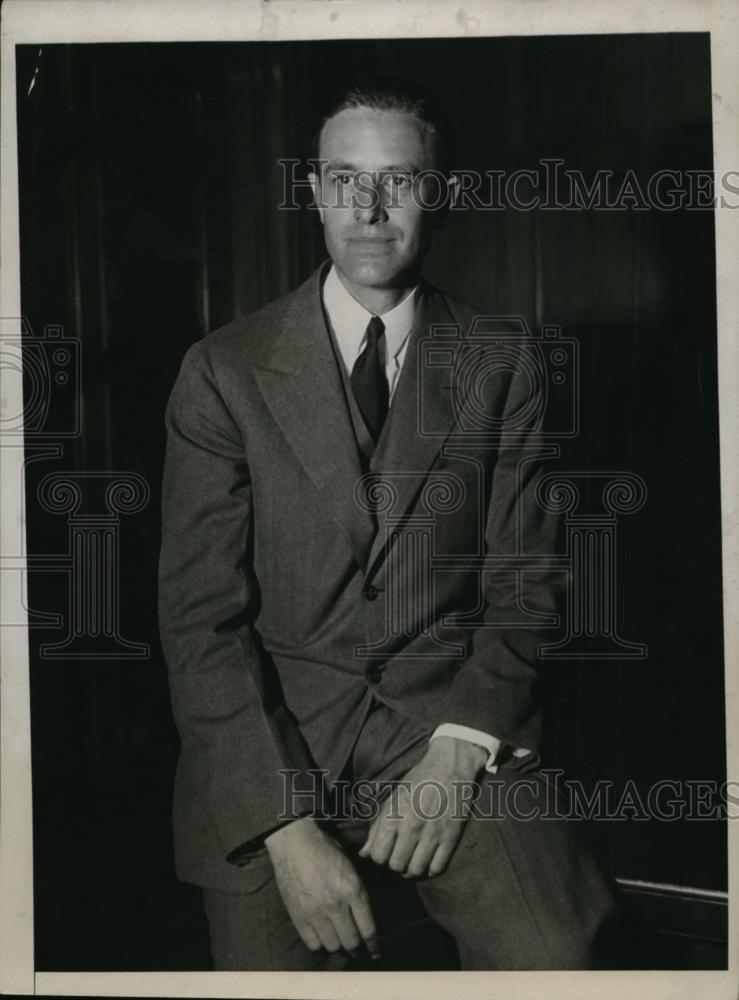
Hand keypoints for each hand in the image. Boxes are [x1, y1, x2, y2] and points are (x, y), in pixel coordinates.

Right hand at [265, 816, 380, 960]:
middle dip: (357, 949)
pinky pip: (313, 943)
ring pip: (333, 946)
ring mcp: (316, 913)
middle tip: (357, 949)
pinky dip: (319, 944)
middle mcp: (336, 905)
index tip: (375, 951)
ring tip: (339, 941)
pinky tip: (322, 936)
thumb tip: (364, 917)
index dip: (374, 945)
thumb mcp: (350, 867)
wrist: (294, 843)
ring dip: (338, 946)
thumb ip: (358, 892)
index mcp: (352, 890)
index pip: (368, 928)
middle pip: (351, 942)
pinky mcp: (298, 917)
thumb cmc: (325, 850)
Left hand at [359, 736, 485, 878]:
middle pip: (396, 865)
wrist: (450, 765)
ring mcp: (432, 833)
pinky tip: (428, 860)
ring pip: (416, 870)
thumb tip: (363, 853)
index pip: (378, 855)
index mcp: (393, 815)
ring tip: (412, 860)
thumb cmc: (417, 780)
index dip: (379, 857)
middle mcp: (411, 826)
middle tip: (399, 855)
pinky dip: (430, 869)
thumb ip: (377, 827)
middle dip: (395, 863)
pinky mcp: (450, 837)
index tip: (385, 851)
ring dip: (412, 869)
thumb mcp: (393, 798)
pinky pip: (437, 867)